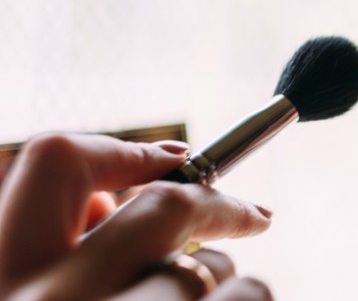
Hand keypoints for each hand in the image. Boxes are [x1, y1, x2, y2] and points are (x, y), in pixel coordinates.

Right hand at [0, 133, 272, 299]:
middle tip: (255, 213)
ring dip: (223, 272)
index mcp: (3, 275)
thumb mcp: (28, 297)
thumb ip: (51, 250)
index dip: (125, 150)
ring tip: (213, 294)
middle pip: (165, 205)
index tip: (178, 157)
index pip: (57, 160)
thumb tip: (104, 206)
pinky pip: (246, 293)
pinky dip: (246, 295)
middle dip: (219, 205)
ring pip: (214, 263)